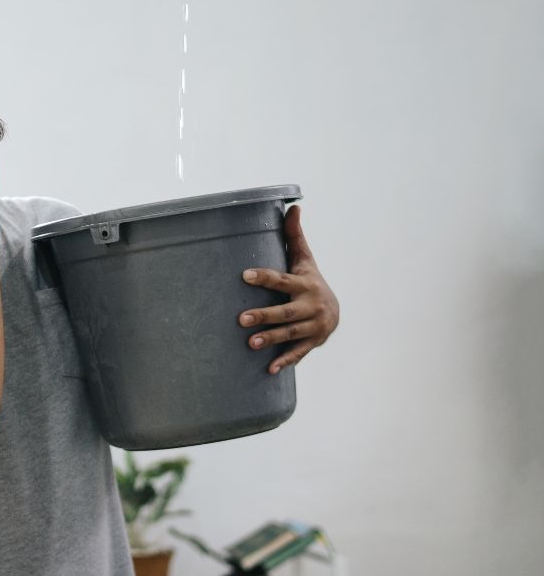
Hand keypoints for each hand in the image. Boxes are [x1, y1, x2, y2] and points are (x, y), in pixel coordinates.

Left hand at [238, 206, 339, 373]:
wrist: (335, 311)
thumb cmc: (309, 280)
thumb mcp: (304, 259)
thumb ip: (295, 236)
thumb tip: (293, 206)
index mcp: (304, 284)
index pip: (281, 280)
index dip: (264, 277)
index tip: (244, 275)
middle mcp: (310, 305)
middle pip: (285, 312)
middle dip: (264, 315)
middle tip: (240, 319)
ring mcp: (313, 326)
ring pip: (290, 333)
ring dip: (271, 339)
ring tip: (250, 343)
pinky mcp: (313, 343)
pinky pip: (298, 353)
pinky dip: (285, 361)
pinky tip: (269, 370)